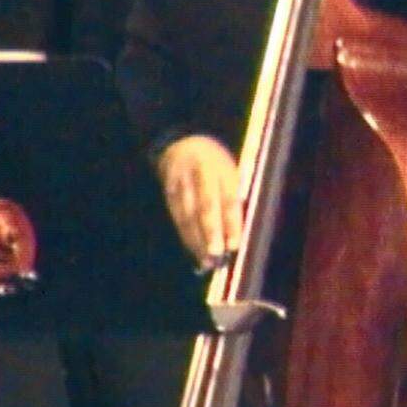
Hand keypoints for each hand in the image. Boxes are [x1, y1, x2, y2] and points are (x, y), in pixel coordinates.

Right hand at [156, 134, 242, 266]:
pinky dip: (186, 237)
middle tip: (216, 255)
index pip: (228, 197)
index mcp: (222, 166)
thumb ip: (234, 195)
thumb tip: (237, 231)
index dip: (231, 222)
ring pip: (188, 215)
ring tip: (206, 262)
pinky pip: (177, 218)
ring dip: (197, 241)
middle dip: (210, 232)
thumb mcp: (230, 170)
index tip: (234, 245)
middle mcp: (199, 173)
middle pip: (205, 205)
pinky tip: (194, 252)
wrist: (183, 143)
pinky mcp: (168, 192)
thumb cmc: (216, 163)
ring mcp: (181, 182)